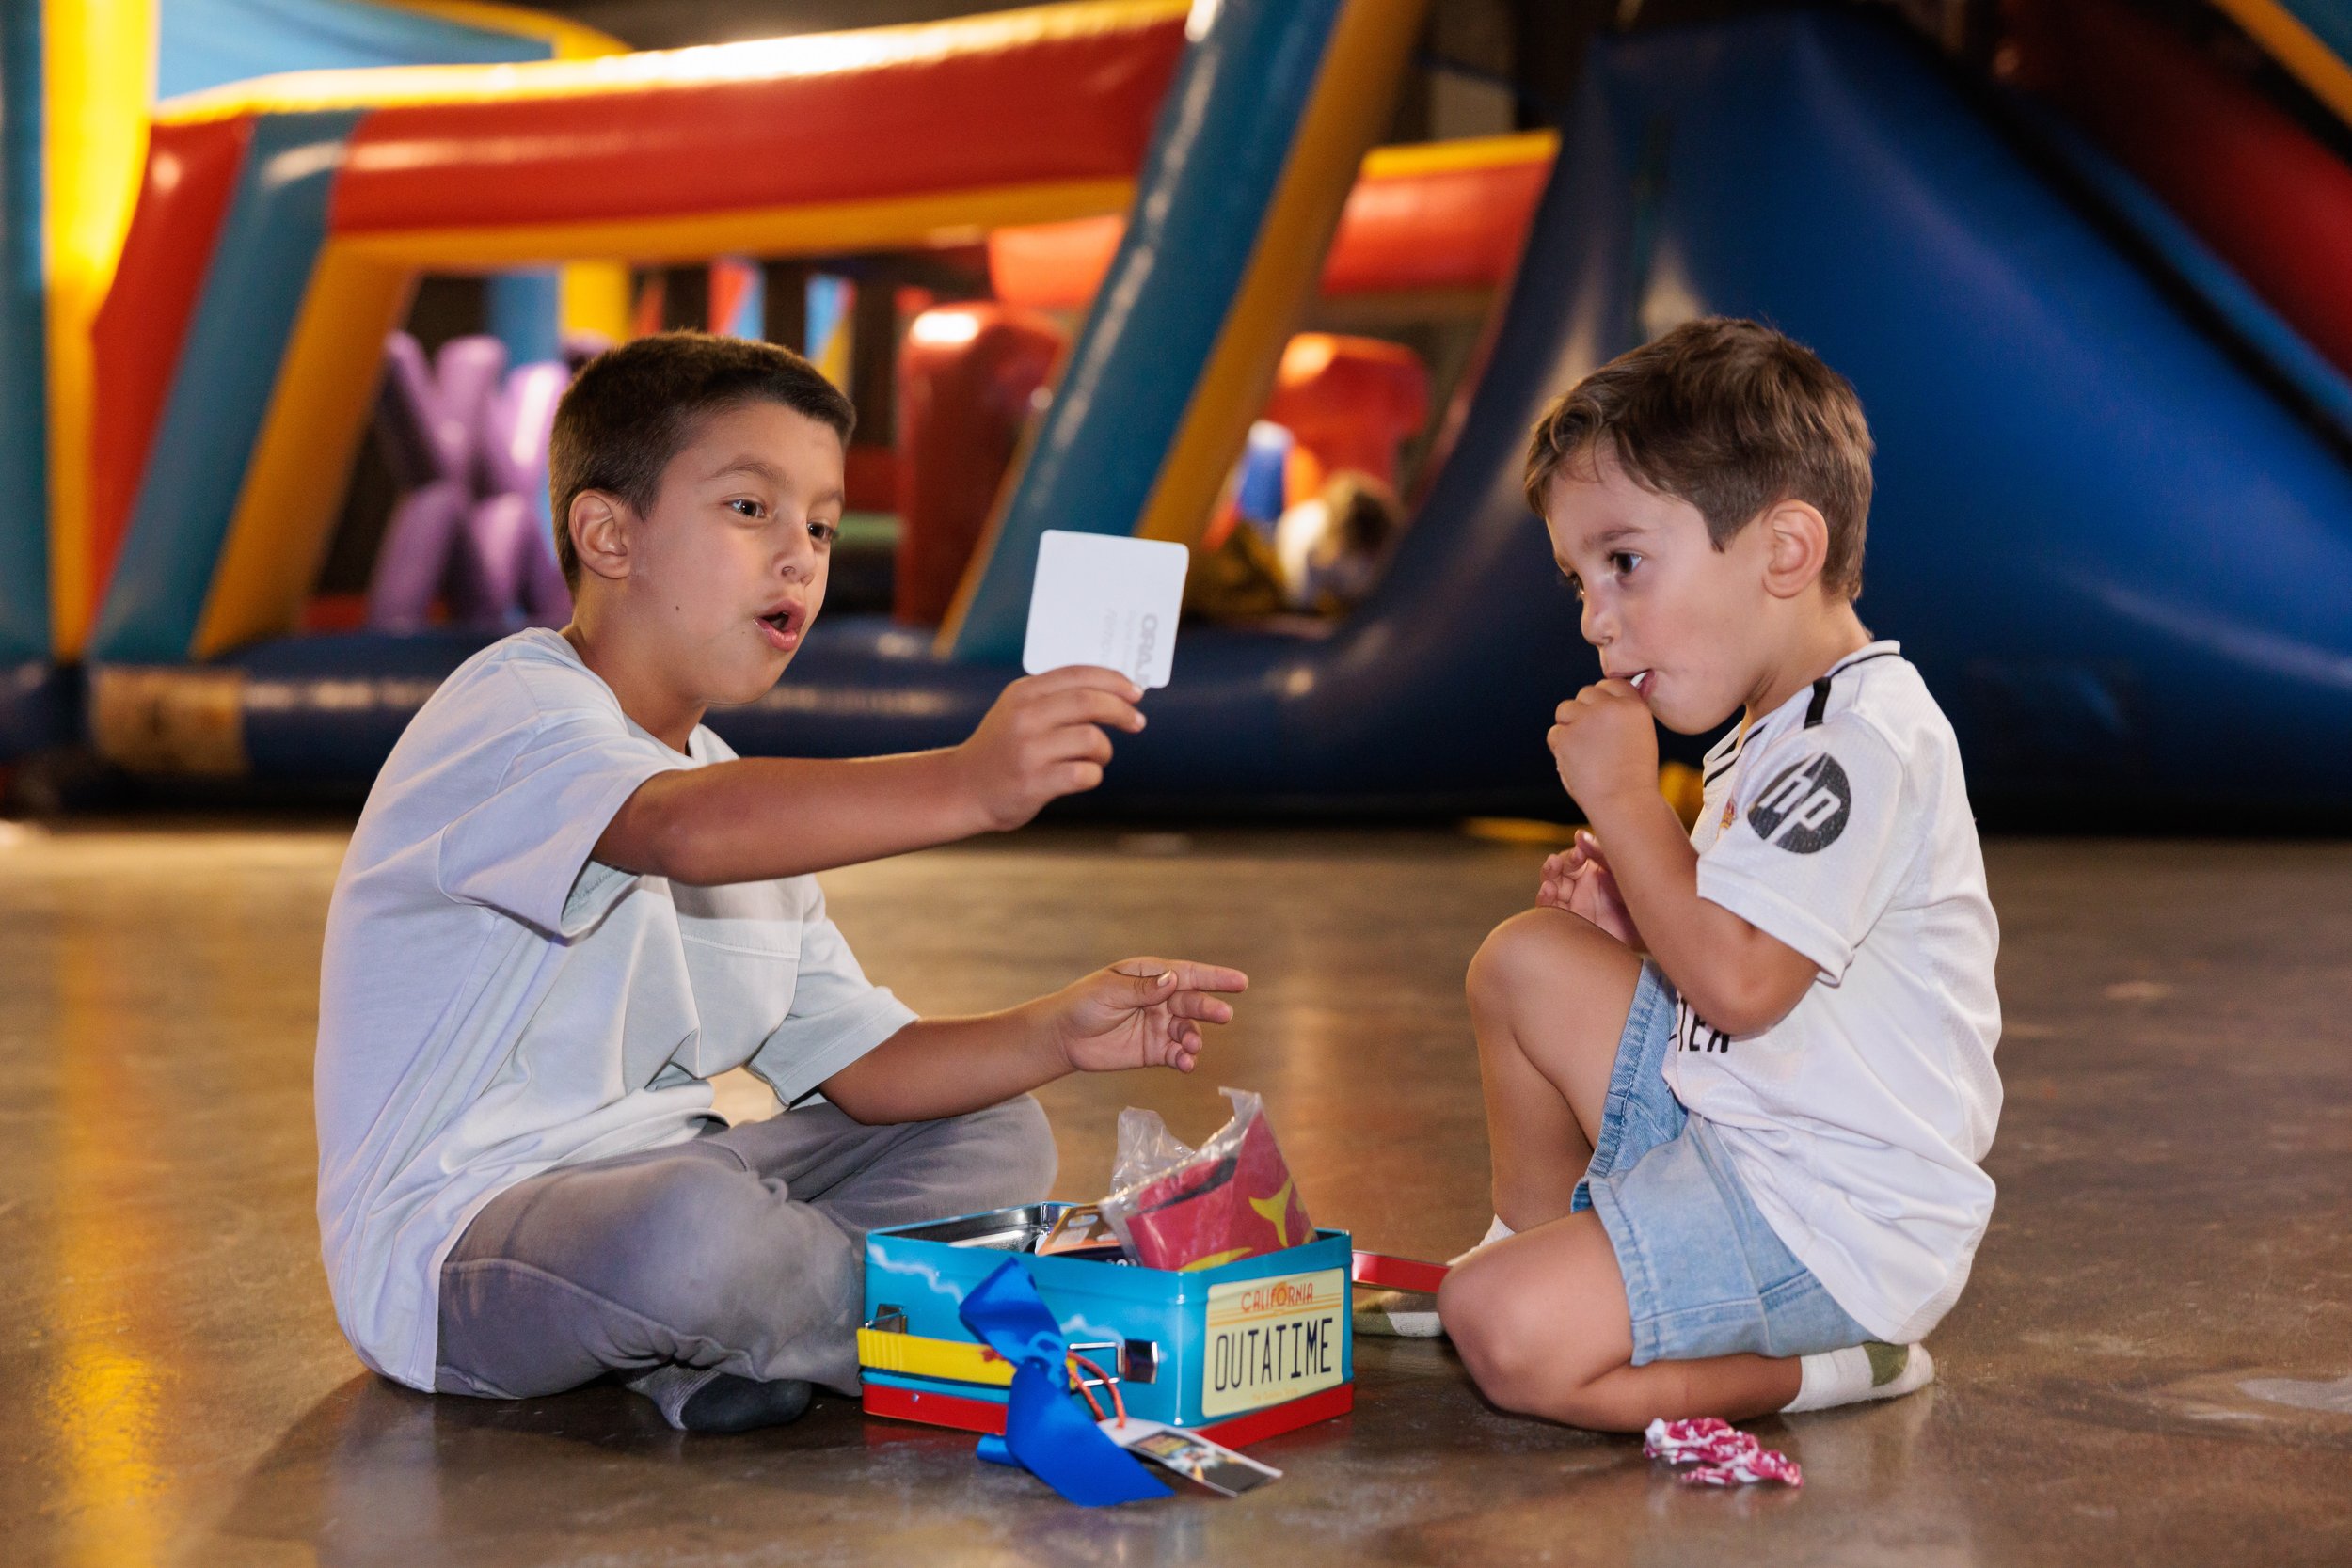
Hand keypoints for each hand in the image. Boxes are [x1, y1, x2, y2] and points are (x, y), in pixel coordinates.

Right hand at [956, 667, 1144, 830]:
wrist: (964, 788)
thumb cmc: (1004, 749)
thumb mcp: (1017, 710)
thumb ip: (1056, 697)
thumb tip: (1115, 691)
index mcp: (1023, 693)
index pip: (1077, 674)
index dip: (1113, 681)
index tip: (1135, 692)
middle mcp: (1024, 717)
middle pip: (1089, 702)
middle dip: (1121, 710)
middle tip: (1137, 722)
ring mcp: (1028, 751)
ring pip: (1091, 740)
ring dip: (1104, 750)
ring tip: (1097, 758)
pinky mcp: (1033, 783)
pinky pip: (1084, 774)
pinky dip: (1093, 775)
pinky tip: (1083, 776)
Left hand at [1039, 958, 1248, 1074]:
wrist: (1063, 1038)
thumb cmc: (1082, 1004)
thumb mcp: (1109, 991)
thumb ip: (1142, 989)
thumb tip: (1172, 981)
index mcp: (1150, 976)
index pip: (1187, 974)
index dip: (1215, 977)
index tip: (1240, 982)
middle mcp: (1159, 999)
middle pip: (1192, 1002)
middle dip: (1209, 1008)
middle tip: (1223, 1016)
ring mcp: (1158, 1025)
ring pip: (1187, 1029)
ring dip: (1194, 1037)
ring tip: (1190, 1045)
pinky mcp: (1153, 1050)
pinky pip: (1175, 1053)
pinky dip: (1184, 1058)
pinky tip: (1186, 1063)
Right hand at [1538, 829, 1642, 947]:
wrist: (1652, 929)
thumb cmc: (1642, 898)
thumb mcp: (1622, 872)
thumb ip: (1600, 854)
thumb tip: (1579, 834)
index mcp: (1593, 870)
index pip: (1572, 859)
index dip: (1570, 856)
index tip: (1578, 856)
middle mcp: (1581, 887)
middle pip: (1557, 872)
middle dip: (1554, 866)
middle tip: (1555, 864)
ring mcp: (1575, 905)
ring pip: (1550, 889)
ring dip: (1547, 882)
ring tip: (1550, 882)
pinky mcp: (1572, 923)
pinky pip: (1551, 911)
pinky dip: (1545, 900)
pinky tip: (1547, 892)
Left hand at [1547, 678, 1657, 817]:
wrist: (1624, 803)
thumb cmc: (1633, 776)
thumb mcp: (1640, 736)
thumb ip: (1621, 715)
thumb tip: (1601, 697)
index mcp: (1634, 706)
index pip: (1611, 683)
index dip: (1603, 698)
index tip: (1602, 714)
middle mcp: (1610, 707)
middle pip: (1586, 693)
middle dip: (1584, 711)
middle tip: (1591, 738)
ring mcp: (1586, 720)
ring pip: (1565, 709)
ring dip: (1569, 726)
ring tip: (1583, 751)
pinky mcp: (1566, 736)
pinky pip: (1554, 734)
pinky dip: (1560, 748)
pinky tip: (1576, 763)